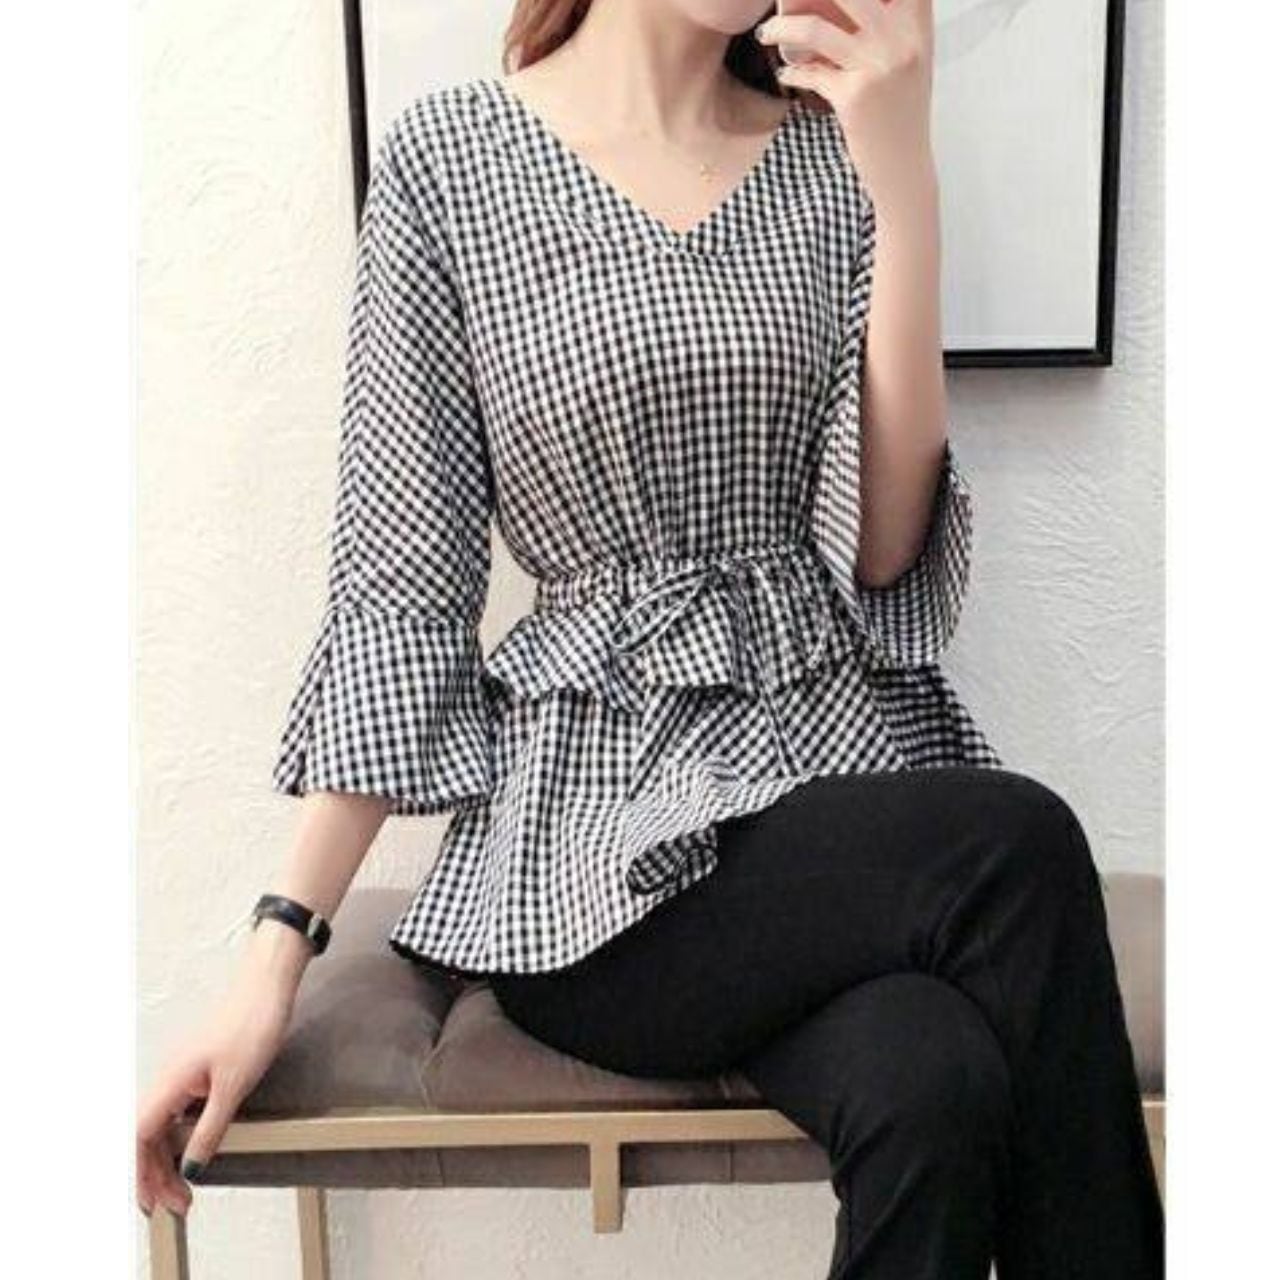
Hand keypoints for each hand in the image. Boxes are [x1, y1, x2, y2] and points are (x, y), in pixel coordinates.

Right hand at [136, 953, 297, 1217]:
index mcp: (169, 1082)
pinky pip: (177, 1110)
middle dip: (156, 1173)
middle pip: (147, 1136)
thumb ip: (210, 1130)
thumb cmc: (252, 1023)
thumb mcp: (235, 1086)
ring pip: (162, 1124)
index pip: (139, 1138)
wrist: (268, 985)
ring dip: (168, 1157)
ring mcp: (182, 1073)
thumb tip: (190, 1167)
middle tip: (178, 1203)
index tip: (152, 1201)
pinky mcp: (198, 1069)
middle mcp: (168, 1078)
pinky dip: (181, 1136)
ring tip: (186, 1185)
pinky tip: (194, 1148)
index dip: (140, 1173)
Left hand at [758, 0, 936, 209]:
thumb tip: (848, 3)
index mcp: (917, 27)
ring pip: (817, 29)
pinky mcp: (855, 96)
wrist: (903, 170)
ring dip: (782, 29)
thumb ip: (890, 27)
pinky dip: (792, 72)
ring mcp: (878, 67)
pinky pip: (812, 73)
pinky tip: (784, 74)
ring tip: (766, 33)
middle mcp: (902, 41)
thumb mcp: (908, 63)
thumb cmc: (900, 116)